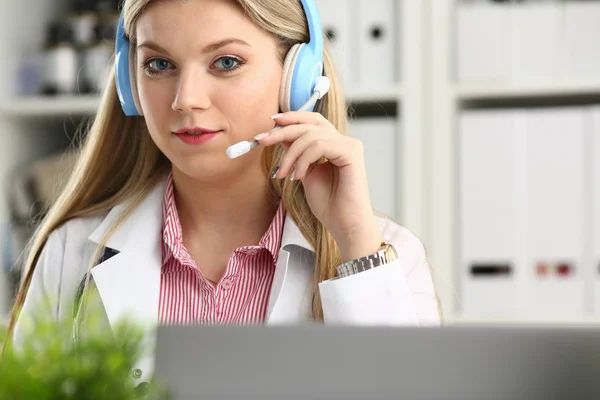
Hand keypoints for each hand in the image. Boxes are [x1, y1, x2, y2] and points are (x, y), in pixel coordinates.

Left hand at [254, 111, 382, 260]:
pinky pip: (319, 146)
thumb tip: (280, 135)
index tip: (270, 124)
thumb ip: (296, 153)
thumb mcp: (304, 173)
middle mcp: (344, 141)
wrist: (343, 225)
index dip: (292, 118)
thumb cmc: (328, 204)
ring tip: (284, 174)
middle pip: (310, 124)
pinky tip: (298, 176)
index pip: (313, 121)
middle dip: (283, 131)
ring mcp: (350, 145)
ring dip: (290, 154)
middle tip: (262, 140)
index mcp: (335, 144)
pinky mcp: (351, 153)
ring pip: (311, 135)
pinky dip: (303, 160)